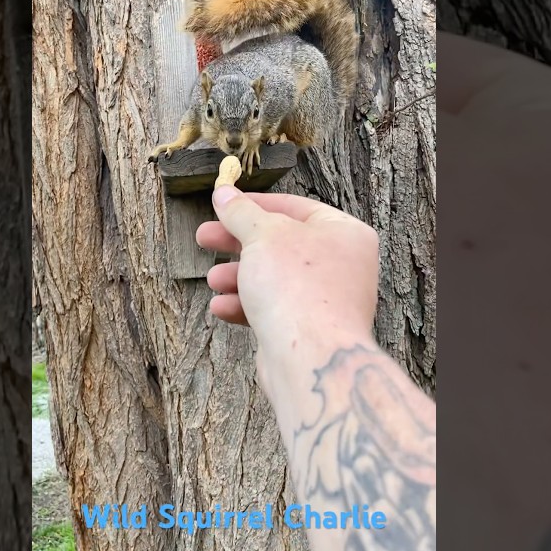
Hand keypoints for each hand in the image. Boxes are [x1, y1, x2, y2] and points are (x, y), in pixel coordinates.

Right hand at [195, 187, 377, 348]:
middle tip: (205, 238)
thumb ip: (241, 212)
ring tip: (213, 279)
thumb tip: (224, 193)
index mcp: (344, 233)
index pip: (295, 208)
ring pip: (274, 279)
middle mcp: (342, 265)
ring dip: (238, 277)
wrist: (310, 357)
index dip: (254, 205)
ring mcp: (327, 300)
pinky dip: (247, 305)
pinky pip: (275, 309)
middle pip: (280, 244)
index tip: (223, 205)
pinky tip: (222, 307)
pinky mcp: (309, 330)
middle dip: (238, 243)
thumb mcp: (261, 235)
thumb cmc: (297, 288)